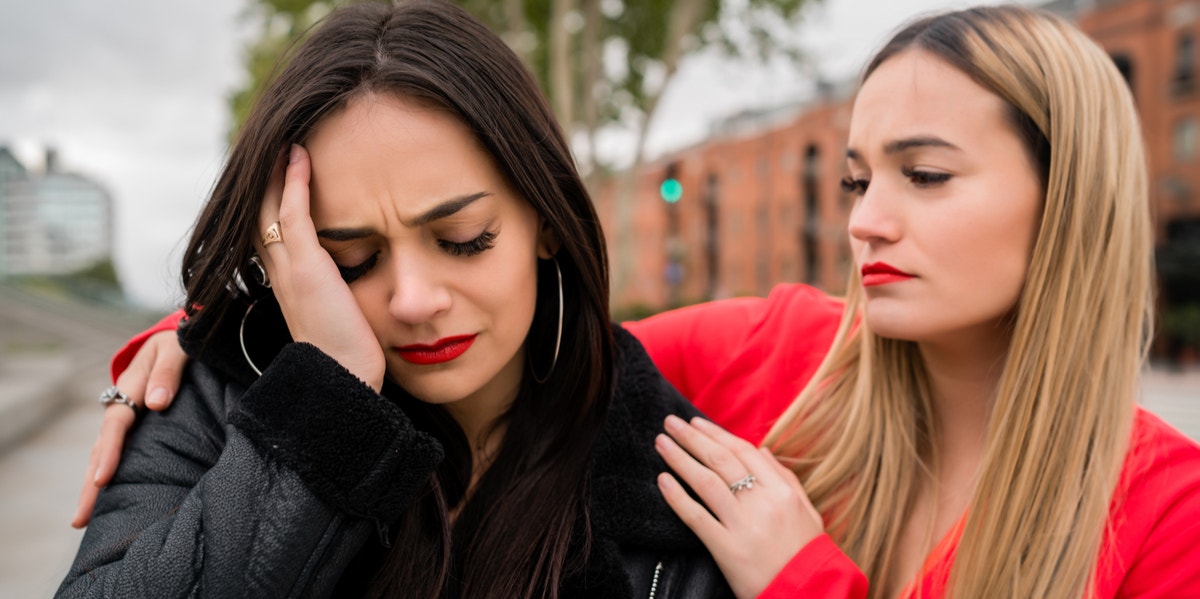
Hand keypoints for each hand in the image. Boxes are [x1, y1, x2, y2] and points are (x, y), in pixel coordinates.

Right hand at [72, 329, 187, 527]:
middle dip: (90, 483)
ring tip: (84, 518)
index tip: (102, 480)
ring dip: (94, 485)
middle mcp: (124, 404)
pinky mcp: (137, 426)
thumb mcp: (177, 348)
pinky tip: (108, 499)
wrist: (179, 338)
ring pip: (104, 452)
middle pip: (101, 446)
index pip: (117, 423)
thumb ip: (168, 372)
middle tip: (80, 518)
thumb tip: (156, 404)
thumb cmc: (180, 343)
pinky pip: (121, 451)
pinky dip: (111, 473)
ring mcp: (128, 416)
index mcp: (131, 386)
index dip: (109, 452)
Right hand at [256, 145, 384, 389]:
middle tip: (273, 145)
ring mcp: (288, 268)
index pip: (269, 231)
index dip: (269, 200)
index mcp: (287, 283)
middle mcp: (279, 272)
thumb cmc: (349, 357)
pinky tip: (299, 155)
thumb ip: (341, 294)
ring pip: (269, 207)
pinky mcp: (305, 266)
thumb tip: (358, 283)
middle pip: (258, 213)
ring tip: (285, 139)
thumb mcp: (341, 316)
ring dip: (275, 171)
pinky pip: (292, 213)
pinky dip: (294, 182)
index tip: (279, 172)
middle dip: (263, 179)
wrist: (343, 381)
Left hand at [655, 415, 823, 598]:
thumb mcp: (807, 511)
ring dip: (679, 458)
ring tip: (661, 443)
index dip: (716, 434)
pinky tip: (662, 480)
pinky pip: (696, 517)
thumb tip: (761, 450)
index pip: (743, 451)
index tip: (695, 423)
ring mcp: (744, 526)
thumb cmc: (808, 554)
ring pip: (705, 482)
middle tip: (671, 422)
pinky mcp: (727, 549)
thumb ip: (785, 478)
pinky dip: (677, 497)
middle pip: (720, 460)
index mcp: (782, 491)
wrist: (809, 593)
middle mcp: (763, 503)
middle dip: (692, 437)